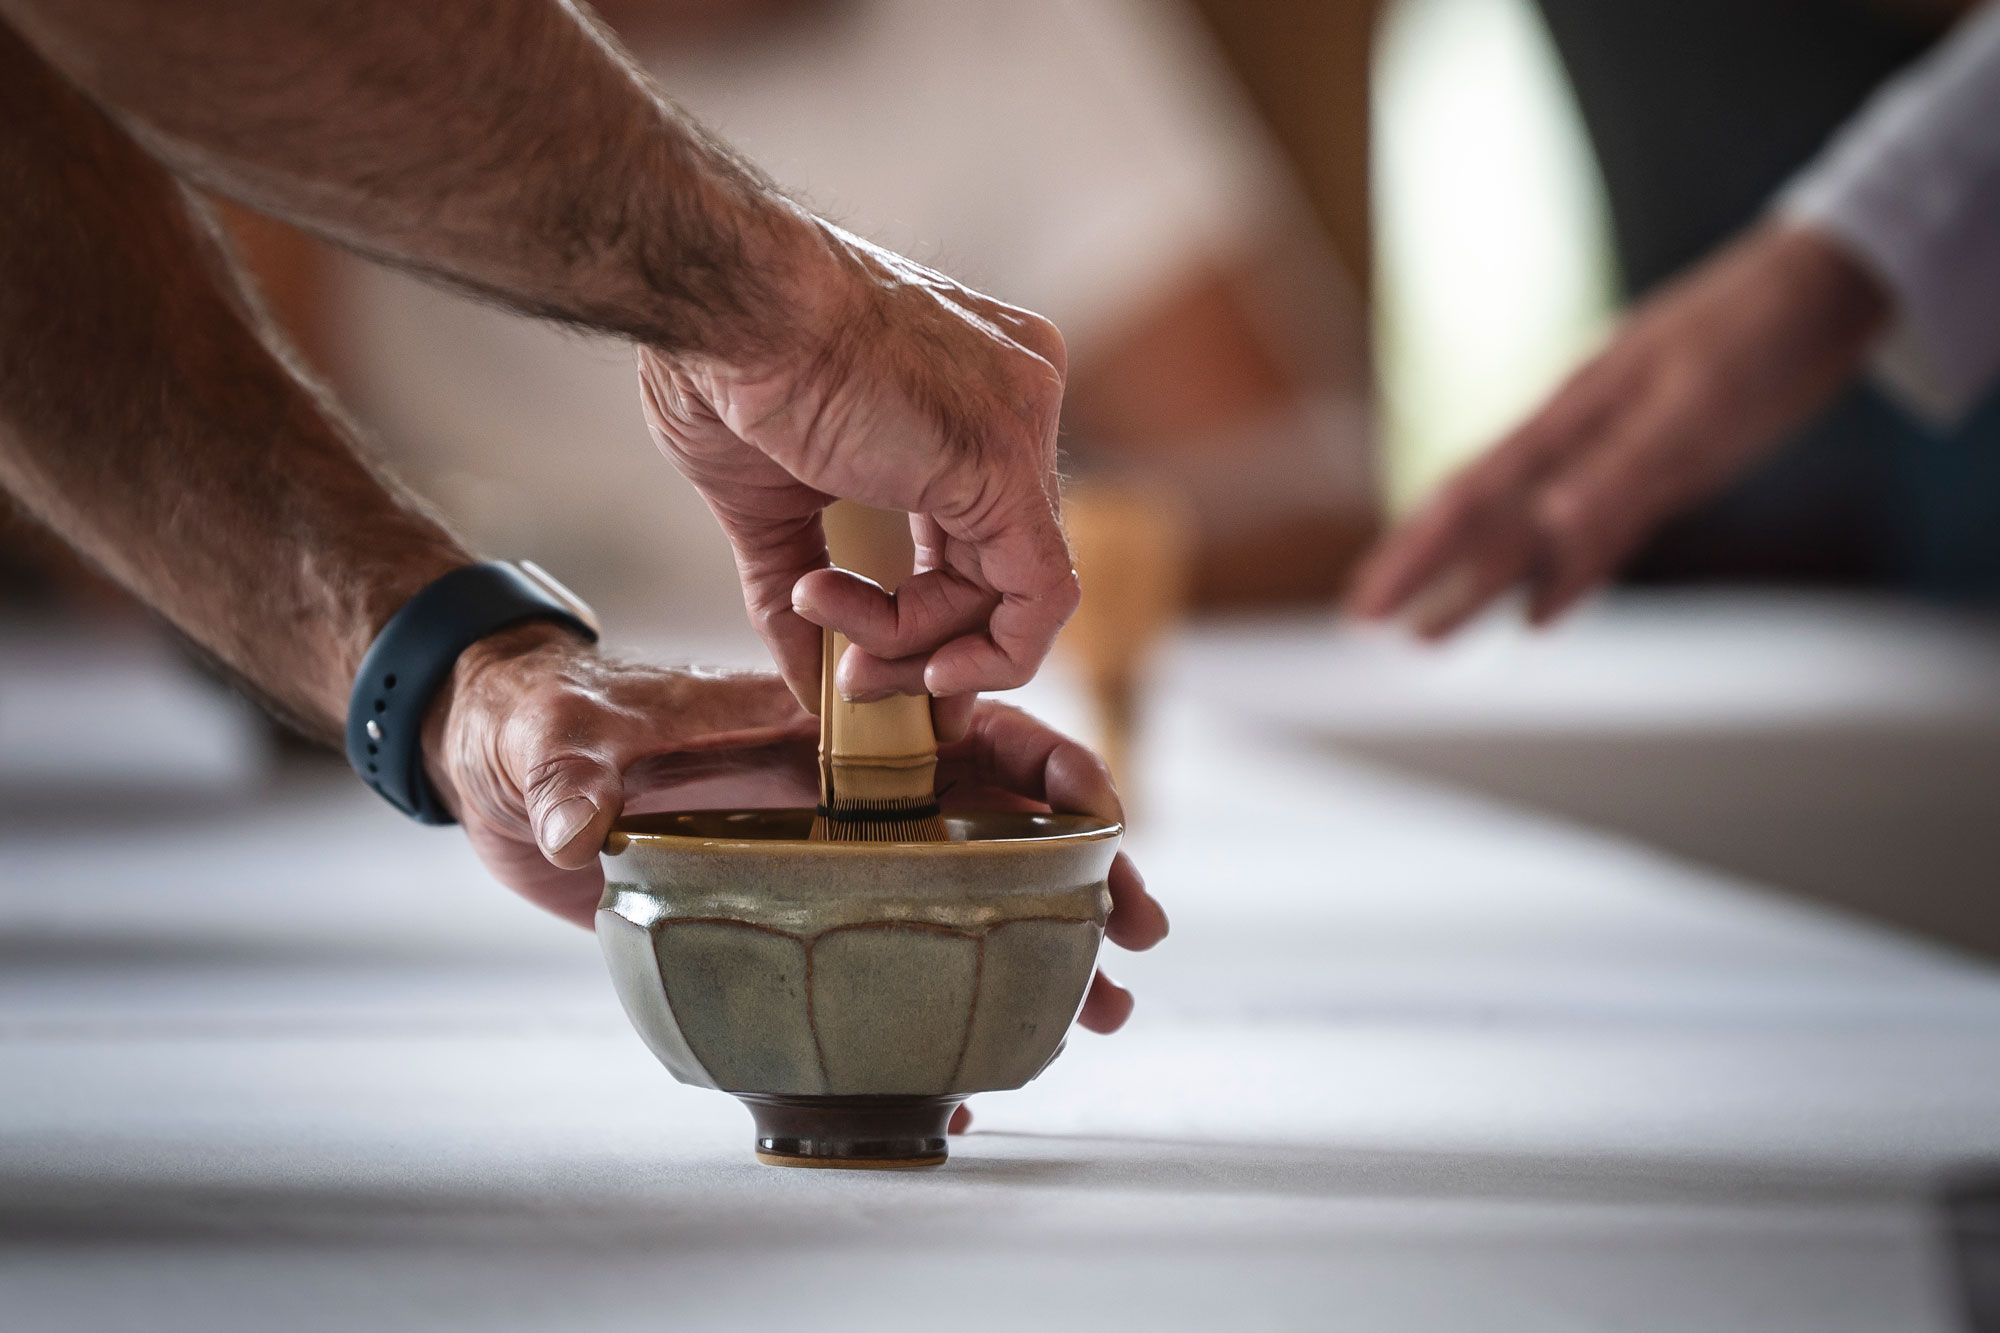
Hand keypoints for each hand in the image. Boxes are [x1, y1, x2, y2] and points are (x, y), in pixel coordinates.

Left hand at [421, 623, 1167, 1021]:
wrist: (503, 768)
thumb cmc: (544, 725)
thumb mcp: (557, 738)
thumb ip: (578, 776)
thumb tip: (584, 831)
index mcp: (816, 736)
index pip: (959, 731)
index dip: (1046, 767)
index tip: (1103, 817)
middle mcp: (839, 802)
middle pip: (992, 829)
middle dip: (1080, 876)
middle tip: (1137, 939)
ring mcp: (822, 867)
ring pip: (958, 906)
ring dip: (1036, 954)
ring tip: (1097, 1016)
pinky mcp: (787, 924)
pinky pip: (880, 972)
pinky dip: (929, 1023)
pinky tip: (967, 1084)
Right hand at [638, 213, 1076, 717]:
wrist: (722, 304)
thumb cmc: (725, 364)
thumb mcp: (768, 503)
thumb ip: (803, 595)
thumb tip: (813, 689)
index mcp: (967, 392)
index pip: (973, 535)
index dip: (926, 617)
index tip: (865, 663)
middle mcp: (1016, 399)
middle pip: (997, 566)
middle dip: (921, 644)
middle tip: (849, 680)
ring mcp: (1023, 424)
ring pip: (1011, 591)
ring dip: (915, 645)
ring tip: (822, 618)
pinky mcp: (1009, 465)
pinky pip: (1039, 597)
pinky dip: (990, 656)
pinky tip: (922, 676)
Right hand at [1348, 222, 1890, 636]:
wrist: (1828, 283)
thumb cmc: (1759, 334)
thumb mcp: (1695, 405)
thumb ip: (1620, 470)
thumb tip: (1549, 529)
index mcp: (1567, 419)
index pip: (1470, 499)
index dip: (1415, 556)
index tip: (1367, 608)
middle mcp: (1576, 440)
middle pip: (1481, 518)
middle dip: (1420, 572)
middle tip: (1365, 626)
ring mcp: (1615, 454)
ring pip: (1529, 533)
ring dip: (1479, 584)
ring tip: (1430, 637)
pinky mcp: (1663, 469)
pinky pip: (1596, 538)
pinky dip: (1563, 578)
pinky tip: (1540, 615)